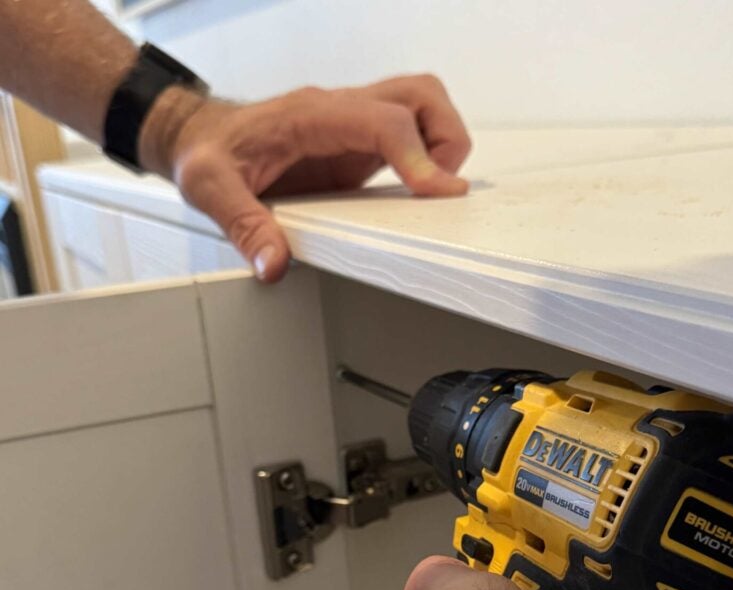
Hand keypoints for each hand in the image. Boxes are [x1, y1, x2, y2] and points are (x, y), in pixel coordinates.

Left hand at [139, 75, 470, 281]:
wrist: (199, 136)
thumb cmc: (207, 152)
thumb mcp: (210, 188)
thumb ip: (244, 226)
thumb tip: (274, 263)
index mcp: (310, 116)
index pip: (383, 120)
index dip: (417, 154)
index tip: (435, 191)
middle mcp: (338, 112)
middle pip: (419, 95)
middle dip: (446, 139)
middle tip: (439, 190)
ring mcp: (351, 126)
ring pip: (421, 105)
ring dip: (442, 143)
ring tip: (432, 192)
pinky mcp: (355, 145)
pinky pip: (409, 134)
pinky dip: (427, 157)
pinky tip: (417, 194)